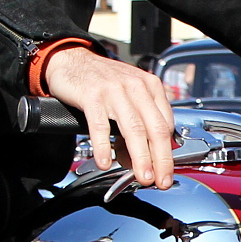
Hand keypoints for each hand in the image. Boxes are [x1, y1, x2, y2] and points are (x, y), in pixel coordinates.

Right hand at [44, 49, 177, 187]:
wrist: (72, 60)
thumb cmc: (102, 81)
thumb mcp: (127, 98)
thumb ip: (136, 126)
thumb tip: (140, 161)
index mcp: (150, 87)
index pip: (166, 124)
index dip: (168, 152)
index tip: (166, 171)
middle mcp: (136, 87)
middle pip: (155, 129)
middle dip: (161, 159)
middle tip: (161, 181)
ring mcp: (114, 90)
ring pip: (133, 129)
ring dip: (140, 157)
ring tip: (143, 176)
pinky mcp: (92, 95)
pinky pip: (101, 126)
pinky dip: (104, 146)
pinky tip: (105, 162)